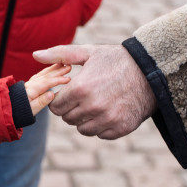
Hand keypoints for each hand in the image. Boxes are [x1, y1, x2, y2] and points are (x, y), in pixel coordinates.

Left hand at [24, 63, 71, 114]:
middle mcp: (29, 84)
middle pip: (45, 76)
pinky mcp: (29, 85)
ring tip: (63, 64)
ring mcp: (29, 84)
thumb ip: (41, 102)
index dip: (58, 80)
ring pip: (42, 74)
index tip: (68, 79)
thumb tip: (51, 94)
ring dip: (53, 69)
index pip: (46, 83)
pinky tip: (53, 69)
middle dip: (57, 71)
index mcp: (30, 90)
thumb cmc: (19, 113)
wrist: (6, 111)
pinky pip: (39, 75)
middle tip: (69, 67)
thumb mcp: (30, 111)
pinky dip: (47, 71)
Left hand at [33, 44, 156, 138]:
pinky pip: (100, 134)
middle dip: (72, 109)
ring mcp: (107, 119)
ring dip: (85, 119)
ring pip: (82, 129)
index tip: (70, 93)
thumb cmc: (116, 60)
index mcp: (81, 88)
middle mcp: (93, 107)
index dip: (60, 100)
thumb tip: (35, 55)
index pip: (56, 106)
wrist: (151, 71)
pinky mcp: (120, 128)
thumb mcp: (89, 52)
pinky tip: (109, 111)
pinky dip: (101, 126)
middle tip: (84, 98)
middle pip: (67, 119)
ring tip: (96, 104)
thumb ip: (60, 54)